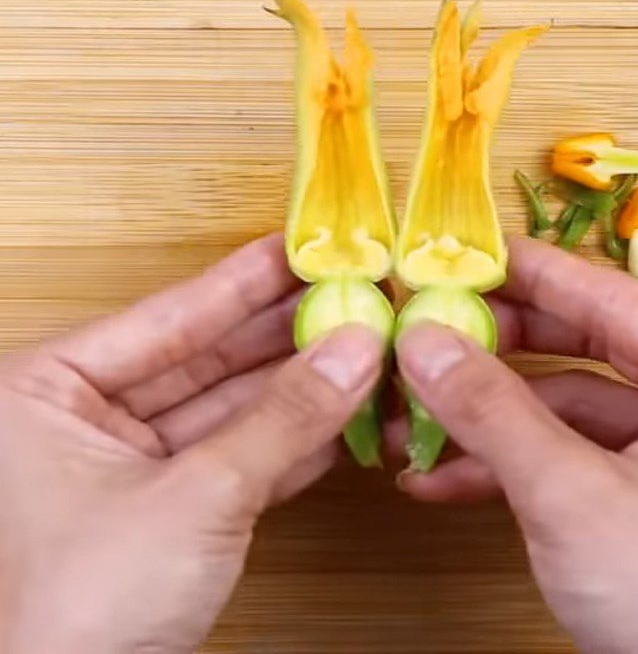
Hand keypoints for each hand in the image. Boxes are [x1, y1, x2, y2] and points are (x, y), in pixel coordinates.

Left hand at [0, 234, 382, 653]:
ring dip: (298, 390)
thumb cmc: (75, 616)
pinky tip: (341, 416)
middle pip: (206, 358)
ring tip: (360, 350)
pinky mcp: (166, 508)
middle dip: (283, 334)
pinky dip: (289, 443)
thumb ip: (284, 418)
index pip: (170, 315)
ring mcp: (128, 465)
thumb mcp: (194, 497)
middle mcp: (82, 418)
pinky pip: (235, 457)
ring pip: (228, 410)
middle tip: (346, 297)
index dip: (245, 281)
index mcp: (48, 390)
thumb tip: (356, 350)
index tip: (299, 249)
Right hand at [396, 236, 637, 653]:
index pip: (614, 297)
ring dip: (491, 416)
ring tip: (419, 413)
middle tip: (435, 329)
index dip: (534, 272)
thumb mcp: (574, 498)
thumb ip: (492, 411)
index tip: (472, 254)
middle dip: (500, 349)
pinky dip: (511, 462)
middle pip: (587, 347)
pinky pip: (573, 455)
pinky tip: (444, 475)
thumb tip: (423, 342)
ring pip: (569, 406)